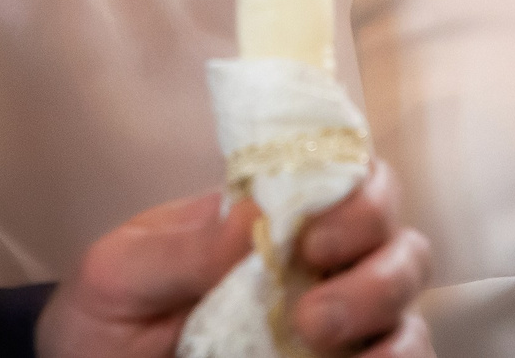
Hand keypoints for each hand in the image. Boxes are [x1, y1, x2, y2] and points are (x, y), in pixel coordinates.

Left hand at [35, 162, 432, 357]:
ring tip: (317, 341)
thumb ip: (179, 248)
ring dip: (382, 311)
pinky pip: (404, 354)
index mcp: (270, 218)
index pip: (345, 174)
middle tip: (310, 309)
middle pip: (395, 233)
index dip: (356, 192)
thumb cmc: (105, 318)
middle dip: (372, 261)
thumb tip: (253, 215)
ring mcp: (339, 322)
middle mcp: (319, 264)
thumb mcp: (117, 275)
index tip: (311, 235)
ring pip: (408, 297)